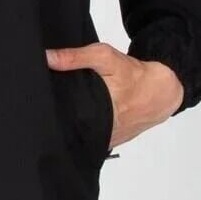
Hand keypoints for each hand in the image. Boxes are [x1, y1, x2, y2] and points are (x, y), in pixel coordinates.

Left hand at [45, 42, 184, 149]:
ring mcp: (106, 140)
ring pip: (78, 134)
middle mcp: (103, 131)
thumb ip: (74, 57)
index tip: (41, 98)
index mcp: (100, 112)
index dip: (51, 108)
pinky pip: (90, 137)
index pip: (65, 116)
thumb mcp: (104, 57)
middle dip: (59, 113)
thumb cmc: (133, 75)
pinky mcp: (110, 143)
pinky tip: (80, 115)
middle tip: (50, 100)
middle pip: (69, 126)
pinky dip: (83, 127)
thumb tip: (47, 58)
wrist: (159, 92)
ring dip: (71, 121)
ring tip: (65, 107)